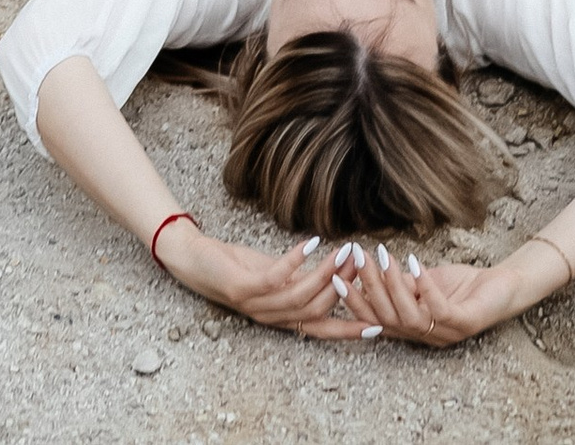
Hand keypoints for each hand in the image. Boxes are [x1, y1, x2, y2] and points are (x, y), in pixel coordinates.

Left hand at [161, 227, 380, 340]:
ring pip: (300, 297)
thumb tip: (335, 270)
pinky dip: (296, 261)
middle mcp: (272, 317)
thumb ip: (300, 280)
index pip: (321, 330)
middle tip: (365, 266)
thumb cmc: (237, 268)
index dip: (349, 330)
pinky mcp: (243, 286)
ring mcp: (257, 305)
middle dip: (344, 291)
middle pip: (317, 312)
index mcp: (282, 318)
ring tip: (345, 252)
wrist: (195, 261)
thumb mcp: (274, 275)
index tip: (379, 326)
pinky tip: (311, 242)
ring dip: (326, 274)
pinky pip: (275, 278)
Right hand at [340, 243, 547, 344]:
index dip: (355, 302)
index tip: (335, 277)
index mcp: (412, 328)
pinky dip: (424, 286)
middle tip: (356, 258)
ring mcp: (445, 332)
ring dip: (392, 285)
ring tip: (382, 256)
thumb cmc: (461, 287)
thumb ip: (401, 283)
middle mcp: (425, 336)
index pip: (376, 319)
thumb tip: (370, 270)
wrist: (502, 288)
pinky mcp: (465, 323)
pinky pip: (439, 310)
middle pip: (387, 317)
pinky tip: (415, 263)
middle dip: (369, 287)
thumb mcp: (424, 283)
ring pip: (409, 316)